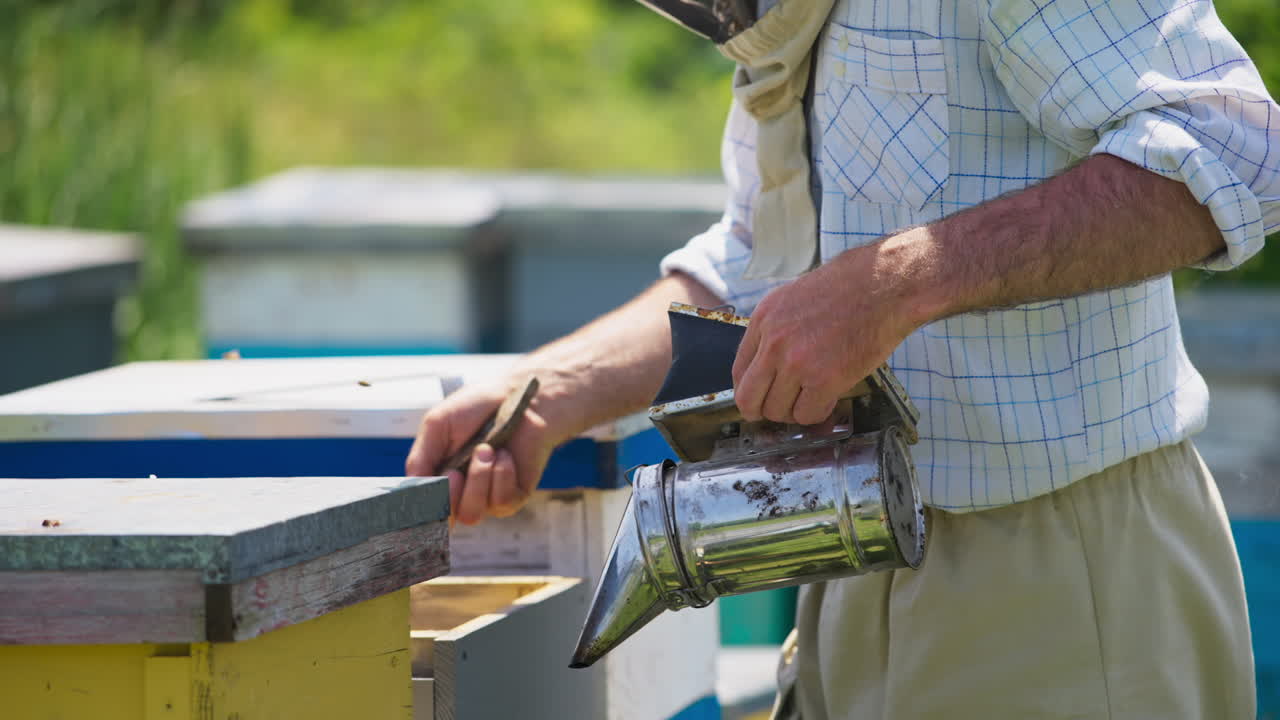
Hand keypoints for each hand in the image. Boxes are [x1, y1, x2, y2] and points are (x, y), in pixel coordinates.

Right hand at [405, 378, 557, 525]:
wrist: (518, 396)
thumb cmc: (477, 407)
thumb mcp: (437, 426)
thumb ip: (420, 459)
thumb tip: (411, 492)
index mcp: (437, 476)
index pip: (421, 509)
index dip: (419, 510)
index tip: (426, 493)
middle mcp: (460, 491)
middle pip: (445, 519)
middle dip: (449, 495)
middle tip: (456, 470)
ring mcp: (486, 497)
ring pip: (471, 514)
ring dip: (477, 480)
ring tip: (487, 449)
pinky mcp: (513, 496)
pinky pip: (500, 502)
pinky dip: (501, 475)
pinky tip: (505, 455)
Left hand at [731, 235, 928, 424]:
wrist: (886, 284)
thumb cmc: (850, 288)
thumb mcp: (794, 298)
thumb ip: (776, 329)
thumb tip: (768, 364)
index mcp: (764, 319)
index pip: (738, 371)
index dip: (750, 391)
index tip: (760, 397)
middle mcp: (774, 342)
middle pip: (749, 399)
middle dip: (762, 411)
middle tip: (780, 411)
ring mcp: (797, 362)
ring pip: (777, 412)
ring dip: (794, 412)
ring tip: (811, 399)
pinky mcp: (825, 379)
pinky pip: (807, 415)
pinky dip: (818, 413)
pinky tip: (828, 399)